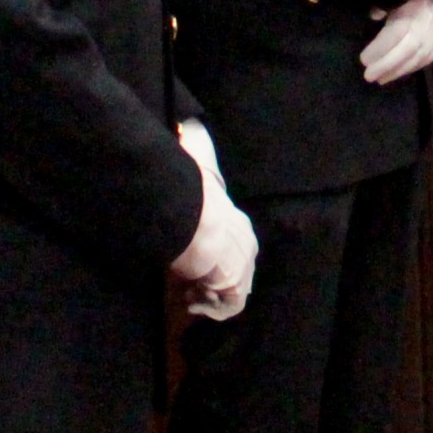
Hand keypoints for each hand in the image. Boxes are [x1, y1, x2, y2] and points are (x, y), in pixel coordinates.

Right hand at [170, 118, 257, 316]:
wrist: (194, 217)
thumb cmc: (192, 194)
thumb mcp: (195, 166)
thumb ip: (192, 145)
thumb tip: (186, 125)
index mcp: (239, 222)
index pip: (233, 247)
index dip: (211, 261)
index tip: (191, 266)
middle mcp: (246, 245)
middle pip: (235, 271)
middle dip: (211, 280)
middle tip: (186, 285)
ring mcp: (243, 267)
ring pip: (230, 290)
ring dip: (207, 296)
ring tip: (186, 296)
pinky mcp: (235, 285)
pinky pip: (227, 305)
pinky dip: (209, 308)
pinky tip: (189, 304)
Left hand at [359, 0, 432, 83]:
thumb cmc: (409, 1)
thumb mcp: (395, 0)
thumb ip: (383, 8)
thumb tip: (373, 16)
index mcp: (411, 13)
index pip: (395, 34)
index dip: (379, 48)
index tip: (363, 59)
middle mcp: (423, 28)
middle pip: (406, 50)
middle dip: (386, 65)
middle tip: (368, 75)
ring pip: (414, 60)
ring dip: (395, 72)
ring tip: (379, 79)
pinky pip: (422, 63)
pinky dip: (406, 70)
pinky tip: (393, 74)